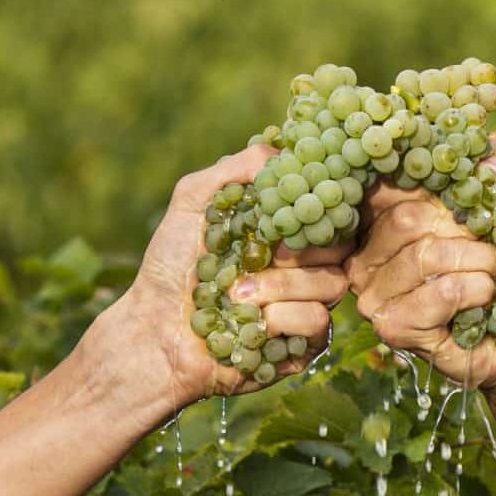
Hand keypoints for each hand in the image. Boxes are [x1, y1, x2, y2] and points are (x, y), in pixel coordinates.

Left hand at [121, 145, 351, 410]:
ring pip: (332, 284)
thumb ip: (233, 170)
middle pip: (341, 245)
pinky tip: (251, 322)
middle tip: (270, 251)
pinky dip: (282, 318)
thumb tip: (281, 149)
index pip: (327, 209)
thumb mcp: (192, 201)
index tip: (294, 206)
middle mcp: (301, 266)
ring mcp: (304, 305)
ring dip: (281, 286)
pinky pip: (318, 323)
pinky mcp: (302, 346)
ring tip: (235, 293)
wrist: (154, 330)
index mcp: (283, 231)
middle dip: (303, 246)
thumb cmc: (170, 264)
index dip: (320, 202)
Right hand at [347, 132, 495, 405]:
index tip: (467, 187)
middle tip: (492, 245)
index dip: (431, 179)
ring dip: (478, 262)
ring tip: (494, 275)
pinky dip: (475, 290)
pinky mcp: (394, 328)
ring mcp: (374, 294)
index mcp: (382, 220)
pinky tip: (486, 299)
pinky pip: (438, 294)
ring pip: (423, 255)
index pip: (389, 182)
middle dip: (464, 227)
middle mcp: (366, 255)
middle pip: (407, 218)